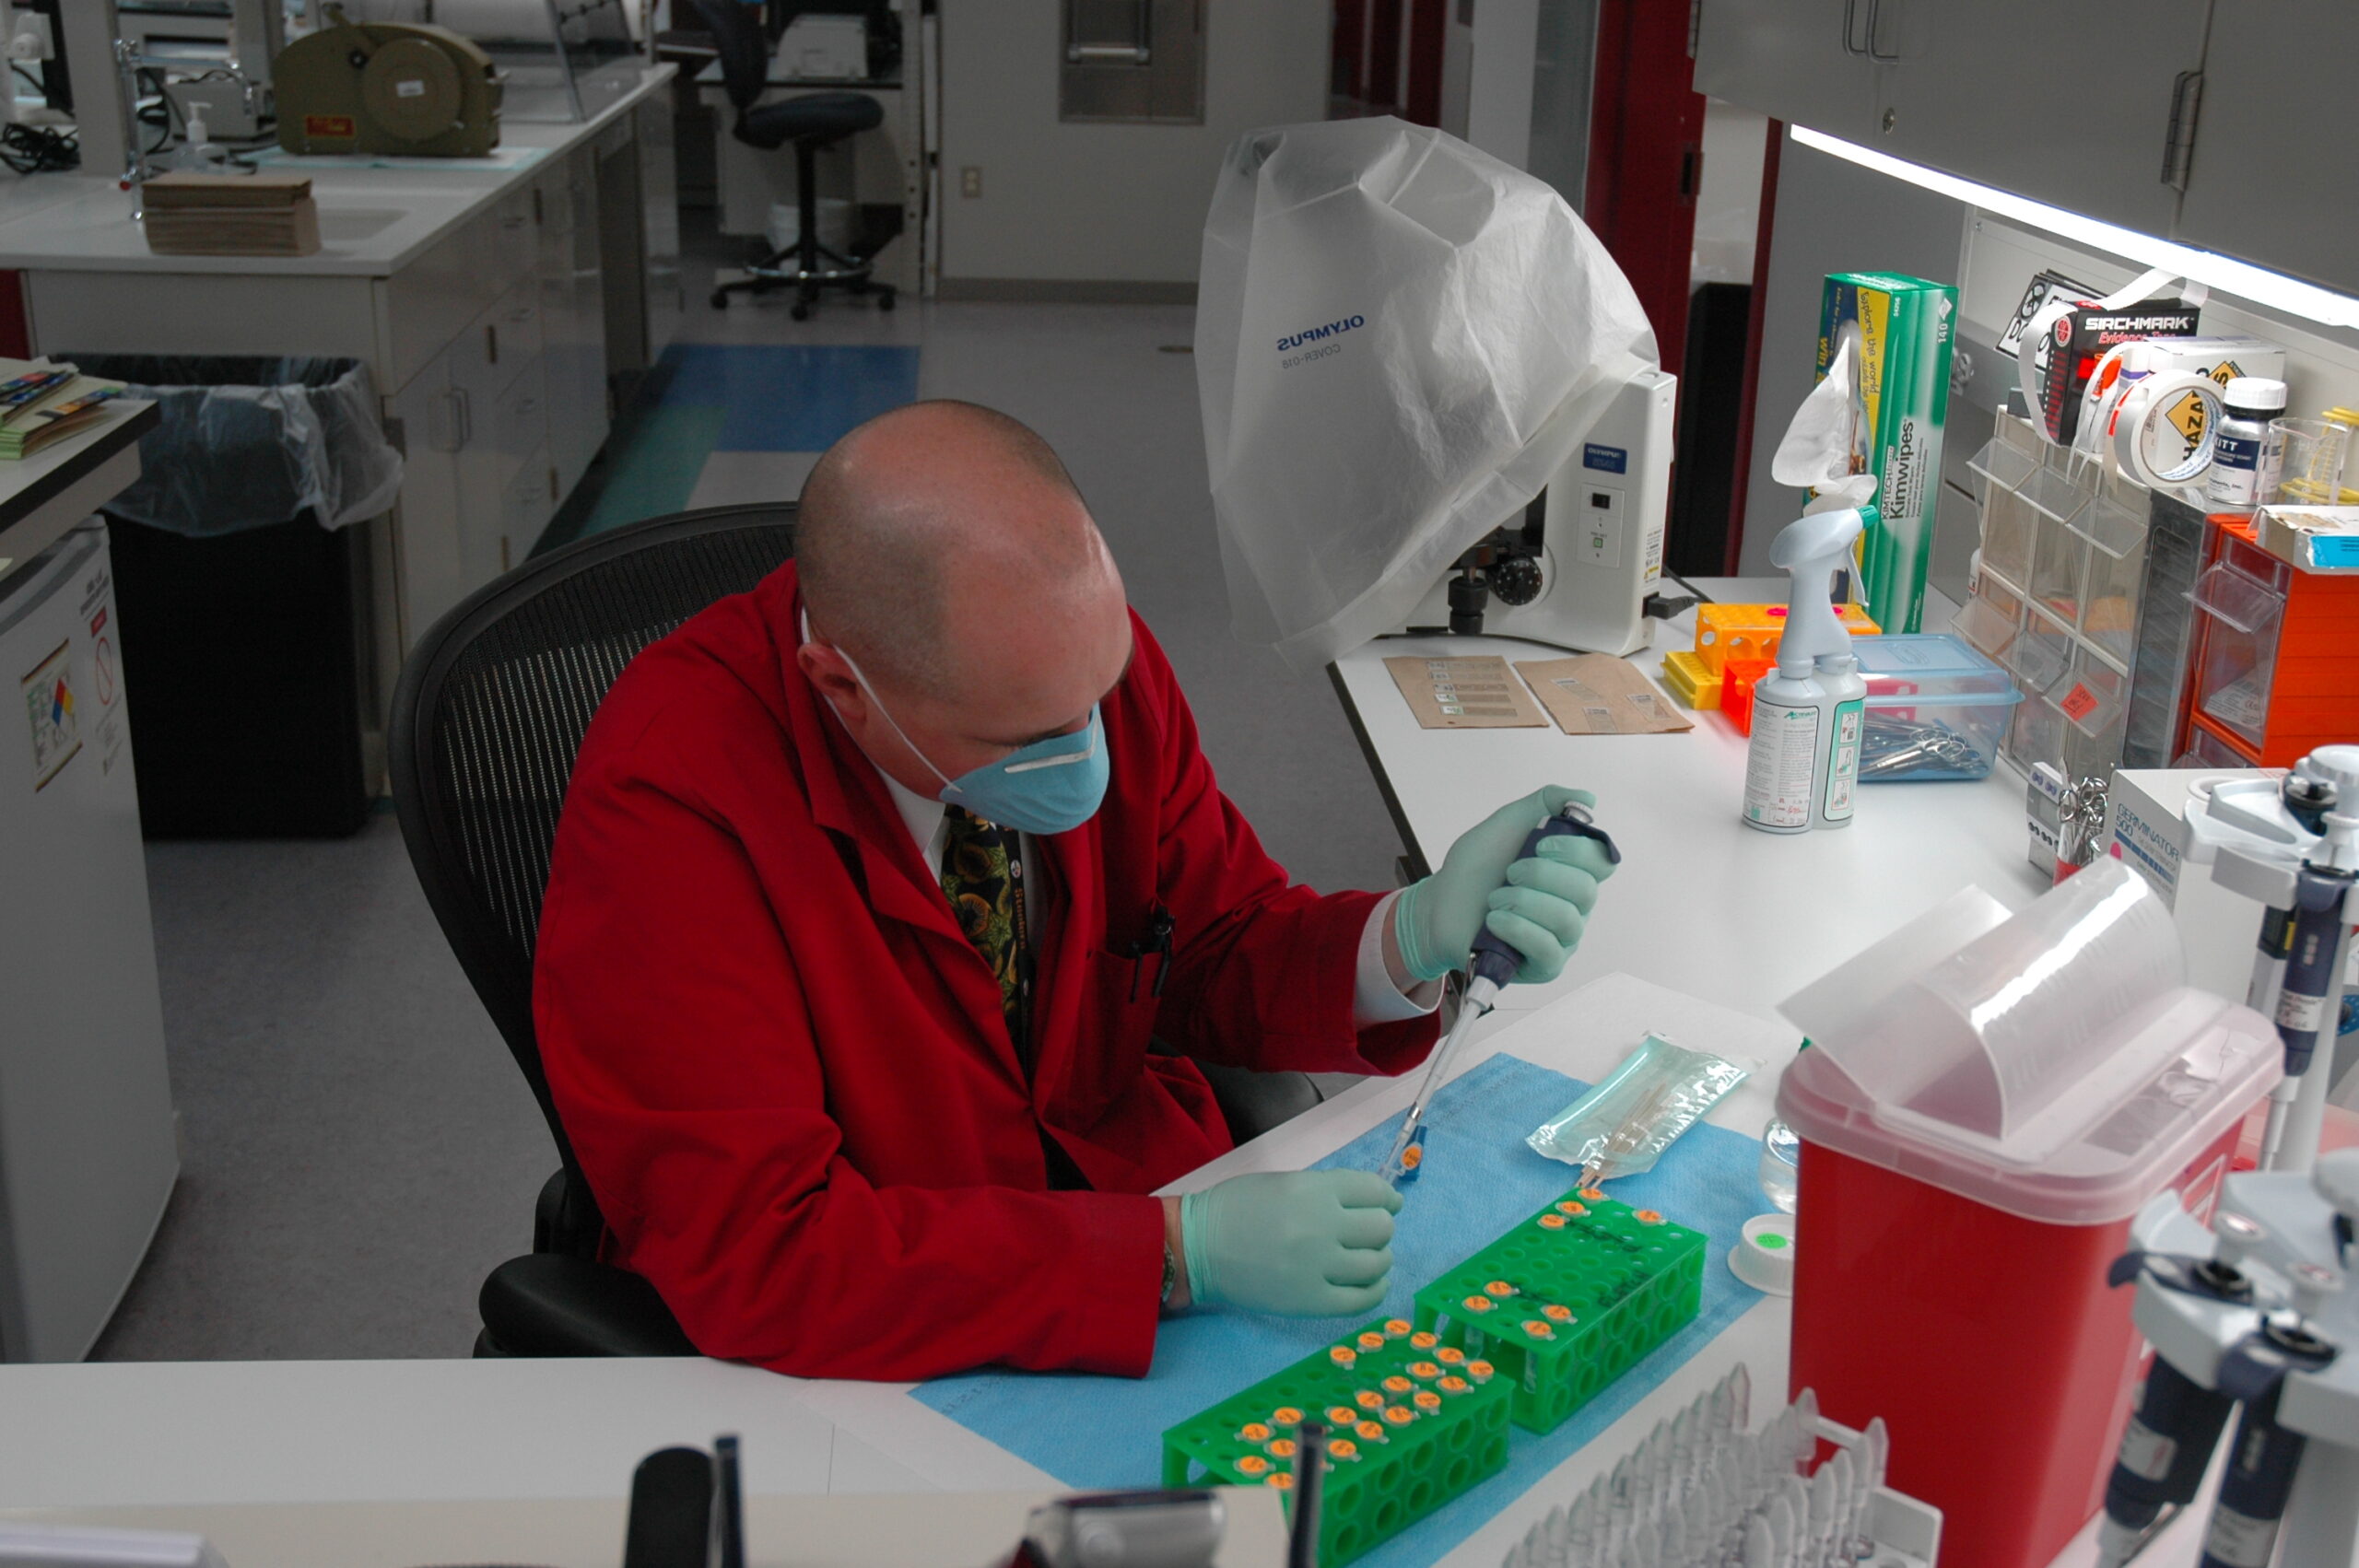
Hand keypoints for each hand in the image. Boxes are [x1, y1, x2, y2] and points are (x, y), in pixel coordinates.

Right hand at [1178, 1170, 1400, 1316]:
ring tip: (1366, 1259)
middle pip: (1381, 1228)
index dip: (1387, 1198)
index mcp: (1313, 1189)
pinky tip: (1369, 1283)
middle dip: (1379, 1228)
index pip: (1375, 1191)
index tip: (1387, 1204)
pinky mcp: (1311, 1302)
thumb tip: (1374, 1202)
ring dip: (1378, 1259)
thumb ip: (1327, 1191)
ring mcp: (1318, 1267)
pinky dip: (1375, 1290)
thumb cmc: (1237, 1209)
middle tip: (1367, 1233)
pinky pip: (1363, 1299)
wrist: (1198, 1249)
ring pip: (1377, 1263)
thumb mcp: (1285, 1182)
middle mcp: (1322, 1226)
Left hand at [1391, 785, 1616, 984]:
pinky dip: (1518, 929)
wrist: (1440, 904)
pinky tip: (1494, 921)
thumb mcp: (1508, 823)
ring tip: (1494, 899)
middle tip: (1509, 872)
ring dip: (1523, 902)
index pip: (1602, 862)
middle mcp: (1575, 907)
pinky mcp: (1544, 966)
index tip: (1540, 844)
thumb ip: (1546, 802)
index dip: (1576, 851)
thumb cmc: (1478, 868)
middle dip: (1541, 875)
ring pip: (1566, 920)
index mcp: (1573, 872)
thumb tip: (1589, 798)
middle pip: (1585, 890)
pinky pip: (1548, 950)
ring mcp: (1562, 939)